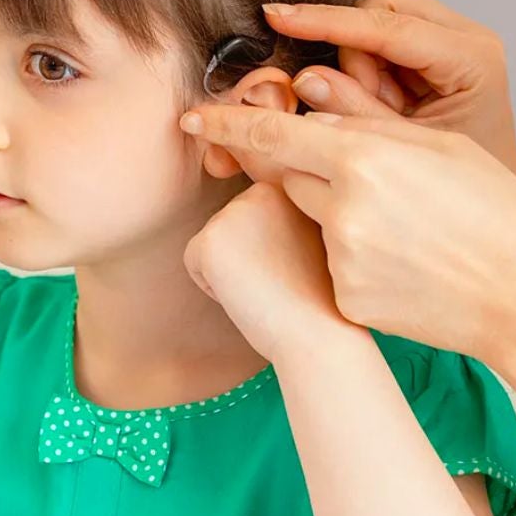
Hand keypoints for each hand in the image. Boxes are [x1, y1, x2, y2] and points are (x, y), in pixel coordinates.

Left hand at [179, 108, 515, 368]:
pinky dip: (358, 259)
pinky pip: (333, 266)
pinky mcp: (348, 300)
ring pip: (313, 221)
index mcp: (366, 157)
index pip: (272, 133)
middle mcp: (344, 209)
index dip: (227, 123)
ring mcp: (342, 261)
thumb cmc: (497, 211)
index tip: (194, 116)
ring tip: (407, 227)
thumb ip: (366, 118)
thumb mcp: (440, 145)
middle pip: (289, 175)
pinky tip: (408, 264)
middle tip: (364, 179)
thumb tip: (309, 91)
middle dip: (307, 169)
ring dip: (340, 214)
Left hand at [185, 181, 350, 361]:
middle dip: (245, 257)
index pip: (250, 215)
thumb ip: (282, 217)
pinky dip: (213, 288)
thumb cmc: (319, 296)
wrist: (320, 331)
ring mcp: (234, 210)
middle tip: (282, 278)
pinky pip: (194, 263)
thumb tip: (251, 224)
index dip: (268, 249)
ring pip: (211, 243)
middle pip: (227, 225)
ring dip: (231, 271)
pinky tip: (249, 293)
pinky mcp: (211, 239)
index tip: (297, 266)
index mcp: (287, 184)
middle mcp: (260, 189)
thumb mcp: (306, 237)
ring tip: (268, 286)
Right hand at [263, 0, 515, 179]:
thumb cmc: (456, 188)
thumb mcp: (401, 150)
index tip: (281, 18)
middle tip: (366, 104)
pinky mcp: (434, 47)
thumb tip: (305, 78)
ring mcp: (452, 38)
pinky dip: (366, 65)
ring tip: (381, 109)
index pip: (389, 25)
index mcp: (471, 59)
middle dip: (354, 49)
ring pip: (376, 16)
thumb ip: (354, 113)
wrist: (488, 210)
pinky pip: (379, 36)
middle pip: (383, 5)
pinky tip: (384, 102)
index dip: (329, 21)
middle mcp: (467, 37)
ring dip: (359, 60)